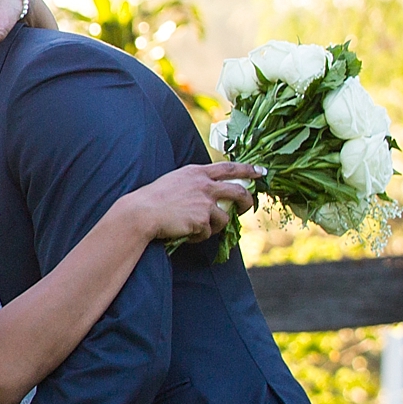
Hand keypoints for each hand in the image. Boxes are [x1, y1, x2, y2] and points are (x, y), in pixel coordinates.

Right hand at [128, 162, 261, 242]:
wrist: (142, 212)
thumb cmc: (153, 199)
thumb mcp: (176, 181)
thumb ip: (195, 183)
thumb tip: (212, 195)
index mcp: (197, 172)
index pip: (229, 168)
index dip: (248, 169)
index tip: (261, 172)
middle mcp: (204, 185)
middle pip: (238, 192)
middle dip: (247, 202)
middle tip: (246, 209)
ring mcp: (205, 202)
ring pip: (225, 218)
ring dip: (215, 226)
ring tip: (199, 228)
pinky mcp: (203, 219)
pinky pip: (208, 232)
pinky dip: (199, 235)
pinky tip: (185, 233)